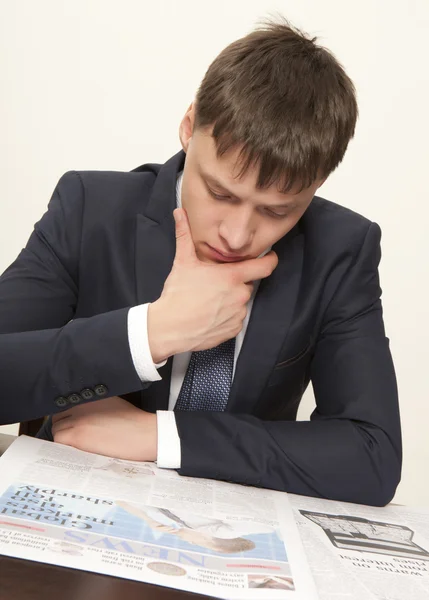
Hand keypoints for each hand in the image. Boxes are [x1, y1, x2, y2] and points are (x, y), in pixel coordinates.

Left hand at [51, 396, 156, 460]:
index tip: (72, 425)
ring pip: (56, 430)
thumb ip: (95, 406)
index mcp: (89, 396)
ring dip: (64, 438)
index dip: (67, 417)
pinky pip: (58, 441)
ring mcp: (77, 420)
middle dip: (64, 427)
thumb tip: (82, 415)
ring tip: (77, 446)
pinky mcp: (77, 436)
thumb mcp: (113, 404)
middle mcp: (80, 405)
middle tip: (74, 438)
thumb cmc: (134, 422)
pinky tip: (77, 451)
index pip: (65, 406)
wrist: (144, 434)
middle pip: (58, 417)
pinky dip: (63, 447)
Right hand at [147, 208, 277, 361]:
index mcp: (232, 277)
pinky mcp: (234, 329)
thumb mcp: (183, 262)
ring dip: (231, 299)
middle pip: (247, 283)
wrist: (170, 327)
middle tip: (216, 283)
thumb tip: (179, 213)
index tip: (270, 256)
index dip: (271, 259)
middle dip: (236, 282)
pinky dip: (227, 316)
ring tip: (210, 300)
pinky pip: (236, 319)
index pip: (265, 266)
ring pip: (240, 302)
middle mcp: (240, 295)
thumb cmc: (177, 295)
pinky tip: (210, 314)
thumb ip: (184, 235)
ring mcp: (238, 314)